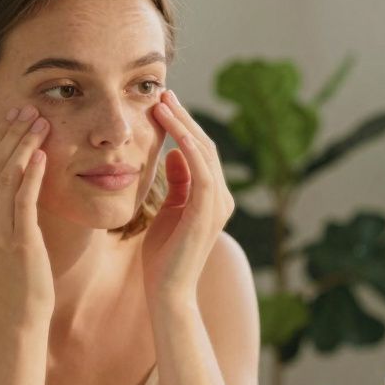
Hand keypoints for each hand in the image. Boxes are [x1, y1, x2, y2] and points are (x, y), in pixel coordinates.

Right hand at [0, 105, 53, 320]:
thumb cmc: (8, 270)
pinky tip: (42, 155)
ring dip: (26, 146)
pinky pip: (23, 199)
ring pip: (7, 177)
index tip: (15, 113)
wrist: (16, 311)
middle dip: (12, 134)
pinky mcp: (17, 240)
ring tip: (42, 123)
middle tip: (31, 109)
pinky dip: (32, 174)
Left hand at [142, 90, 235, 303]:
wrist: (166, 291)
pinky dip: (185, 144)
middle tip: (163, 94)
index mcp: (214, 198)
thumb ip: (176, 183)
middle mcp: (222, 198)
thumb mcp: (168, 210)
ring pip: (204, 152)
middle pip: (206, 146)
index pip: (201, 152)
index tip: (163, 104)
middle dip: (183, 118)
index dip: (184, 126)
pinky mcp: (207, 210)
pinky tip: (168, 128)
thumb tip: (174, 154)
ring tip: (161, 103)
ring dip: (182, 124)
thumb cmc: (163, 256)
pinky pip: (199, 167)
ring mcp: (218, 204)